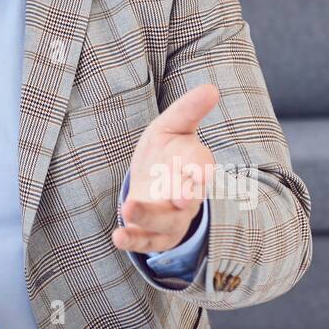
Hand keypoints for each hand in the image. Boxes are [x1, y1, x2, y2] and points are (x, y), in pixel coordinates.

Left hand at [113, 83, 218, 253]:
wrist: (153, 183)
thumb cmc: (166, 152)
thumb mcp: (172, 127)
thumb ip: (188, 110)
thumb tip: (211, 88)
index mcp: (194, 167)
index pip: (201, 167)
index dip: (201, 170)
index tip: (201, 172)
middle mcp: (188, 195)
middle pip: (189, 198)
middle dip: (185, 197)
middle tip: (180, 198)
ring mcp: (173, 218)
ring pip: (166, 222)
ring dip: (148, 216)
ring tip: (128, 208)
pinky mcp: (156, 235)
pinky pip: (146, 240)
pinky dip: (133, 239)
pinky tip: (117, 236)